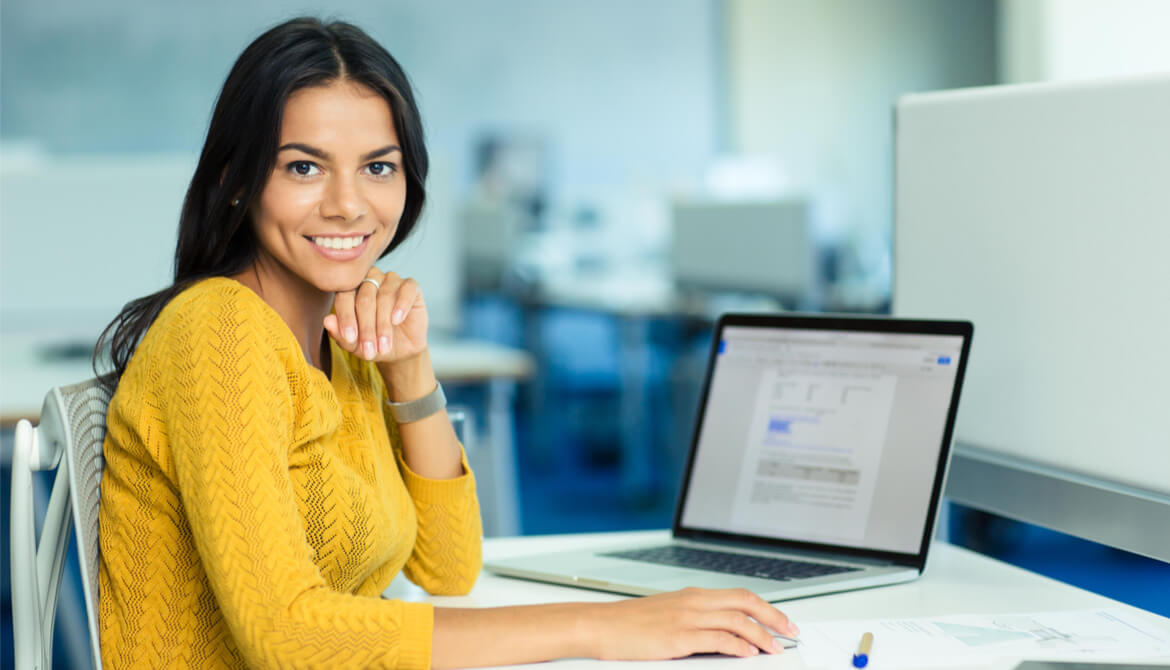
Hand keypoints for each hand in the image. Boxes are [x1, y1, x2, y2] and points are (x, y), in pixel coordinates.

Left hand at [324, 269, 427, 362]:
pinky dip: (401, 305)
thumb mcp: (355, 344)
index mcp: (351, 288)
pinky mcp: (411, 286)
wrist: (400, 350)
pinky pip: (407, 290)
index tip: (350, 338)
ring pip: (385, 296)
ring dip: (383, 324)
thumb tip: (327, 321)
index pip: (344, 296)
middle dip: (366, 327)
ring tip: (384, 346)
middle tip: (369, 349)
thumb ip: (340, 333)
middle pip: (365, 298)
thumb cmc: (373, 342)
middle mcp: (370, 279)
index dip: (346, 317)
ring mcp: (391, 280)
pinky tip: (397, 320)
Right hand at [589, 587, 799, 659]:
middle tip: (791, 632)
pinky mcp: (678, 636)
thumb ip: (695, 620)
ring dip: (762, 635)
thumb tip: (723, 635)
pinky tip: (748, 654)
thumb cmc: (628, 623)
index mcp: (692, 595)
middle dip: (774, 617)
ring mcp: (686, 618)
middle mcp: (693, 601)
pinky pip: (718, 638)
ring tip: (775, 648)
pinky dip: (738, 646)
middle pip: (746, 602)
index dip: (766, 607)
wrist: (599, 625)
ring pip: (737, 620)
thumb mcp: (666, 615)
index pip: (739, 595)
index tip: (782, 621)